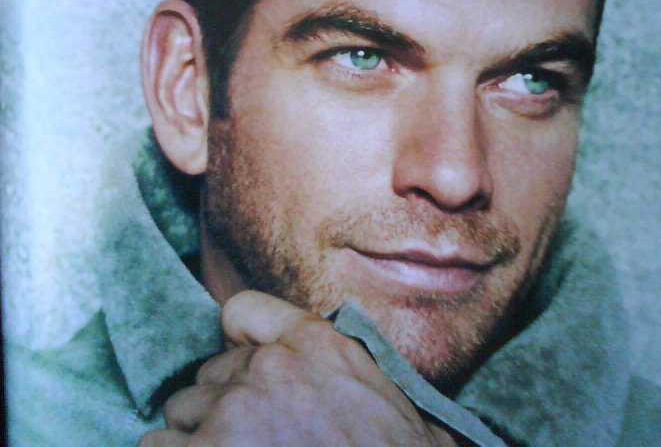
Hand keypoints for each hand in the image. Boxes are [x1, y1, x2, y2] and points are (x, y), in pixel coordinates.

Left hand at [139, 291, 455, 445]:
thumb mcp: (395, 403)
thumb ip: (353, 372)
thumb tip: (353, 385)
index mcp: (318, 346)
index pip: (243, 312)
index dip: (236, 341)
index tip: (238, 369)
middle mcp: (270, 368)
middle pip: (209, 374)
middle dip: (221, 408)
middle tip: (252, 443)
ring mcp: (232, 413)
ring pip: (179, 415)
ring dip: (197, 440)